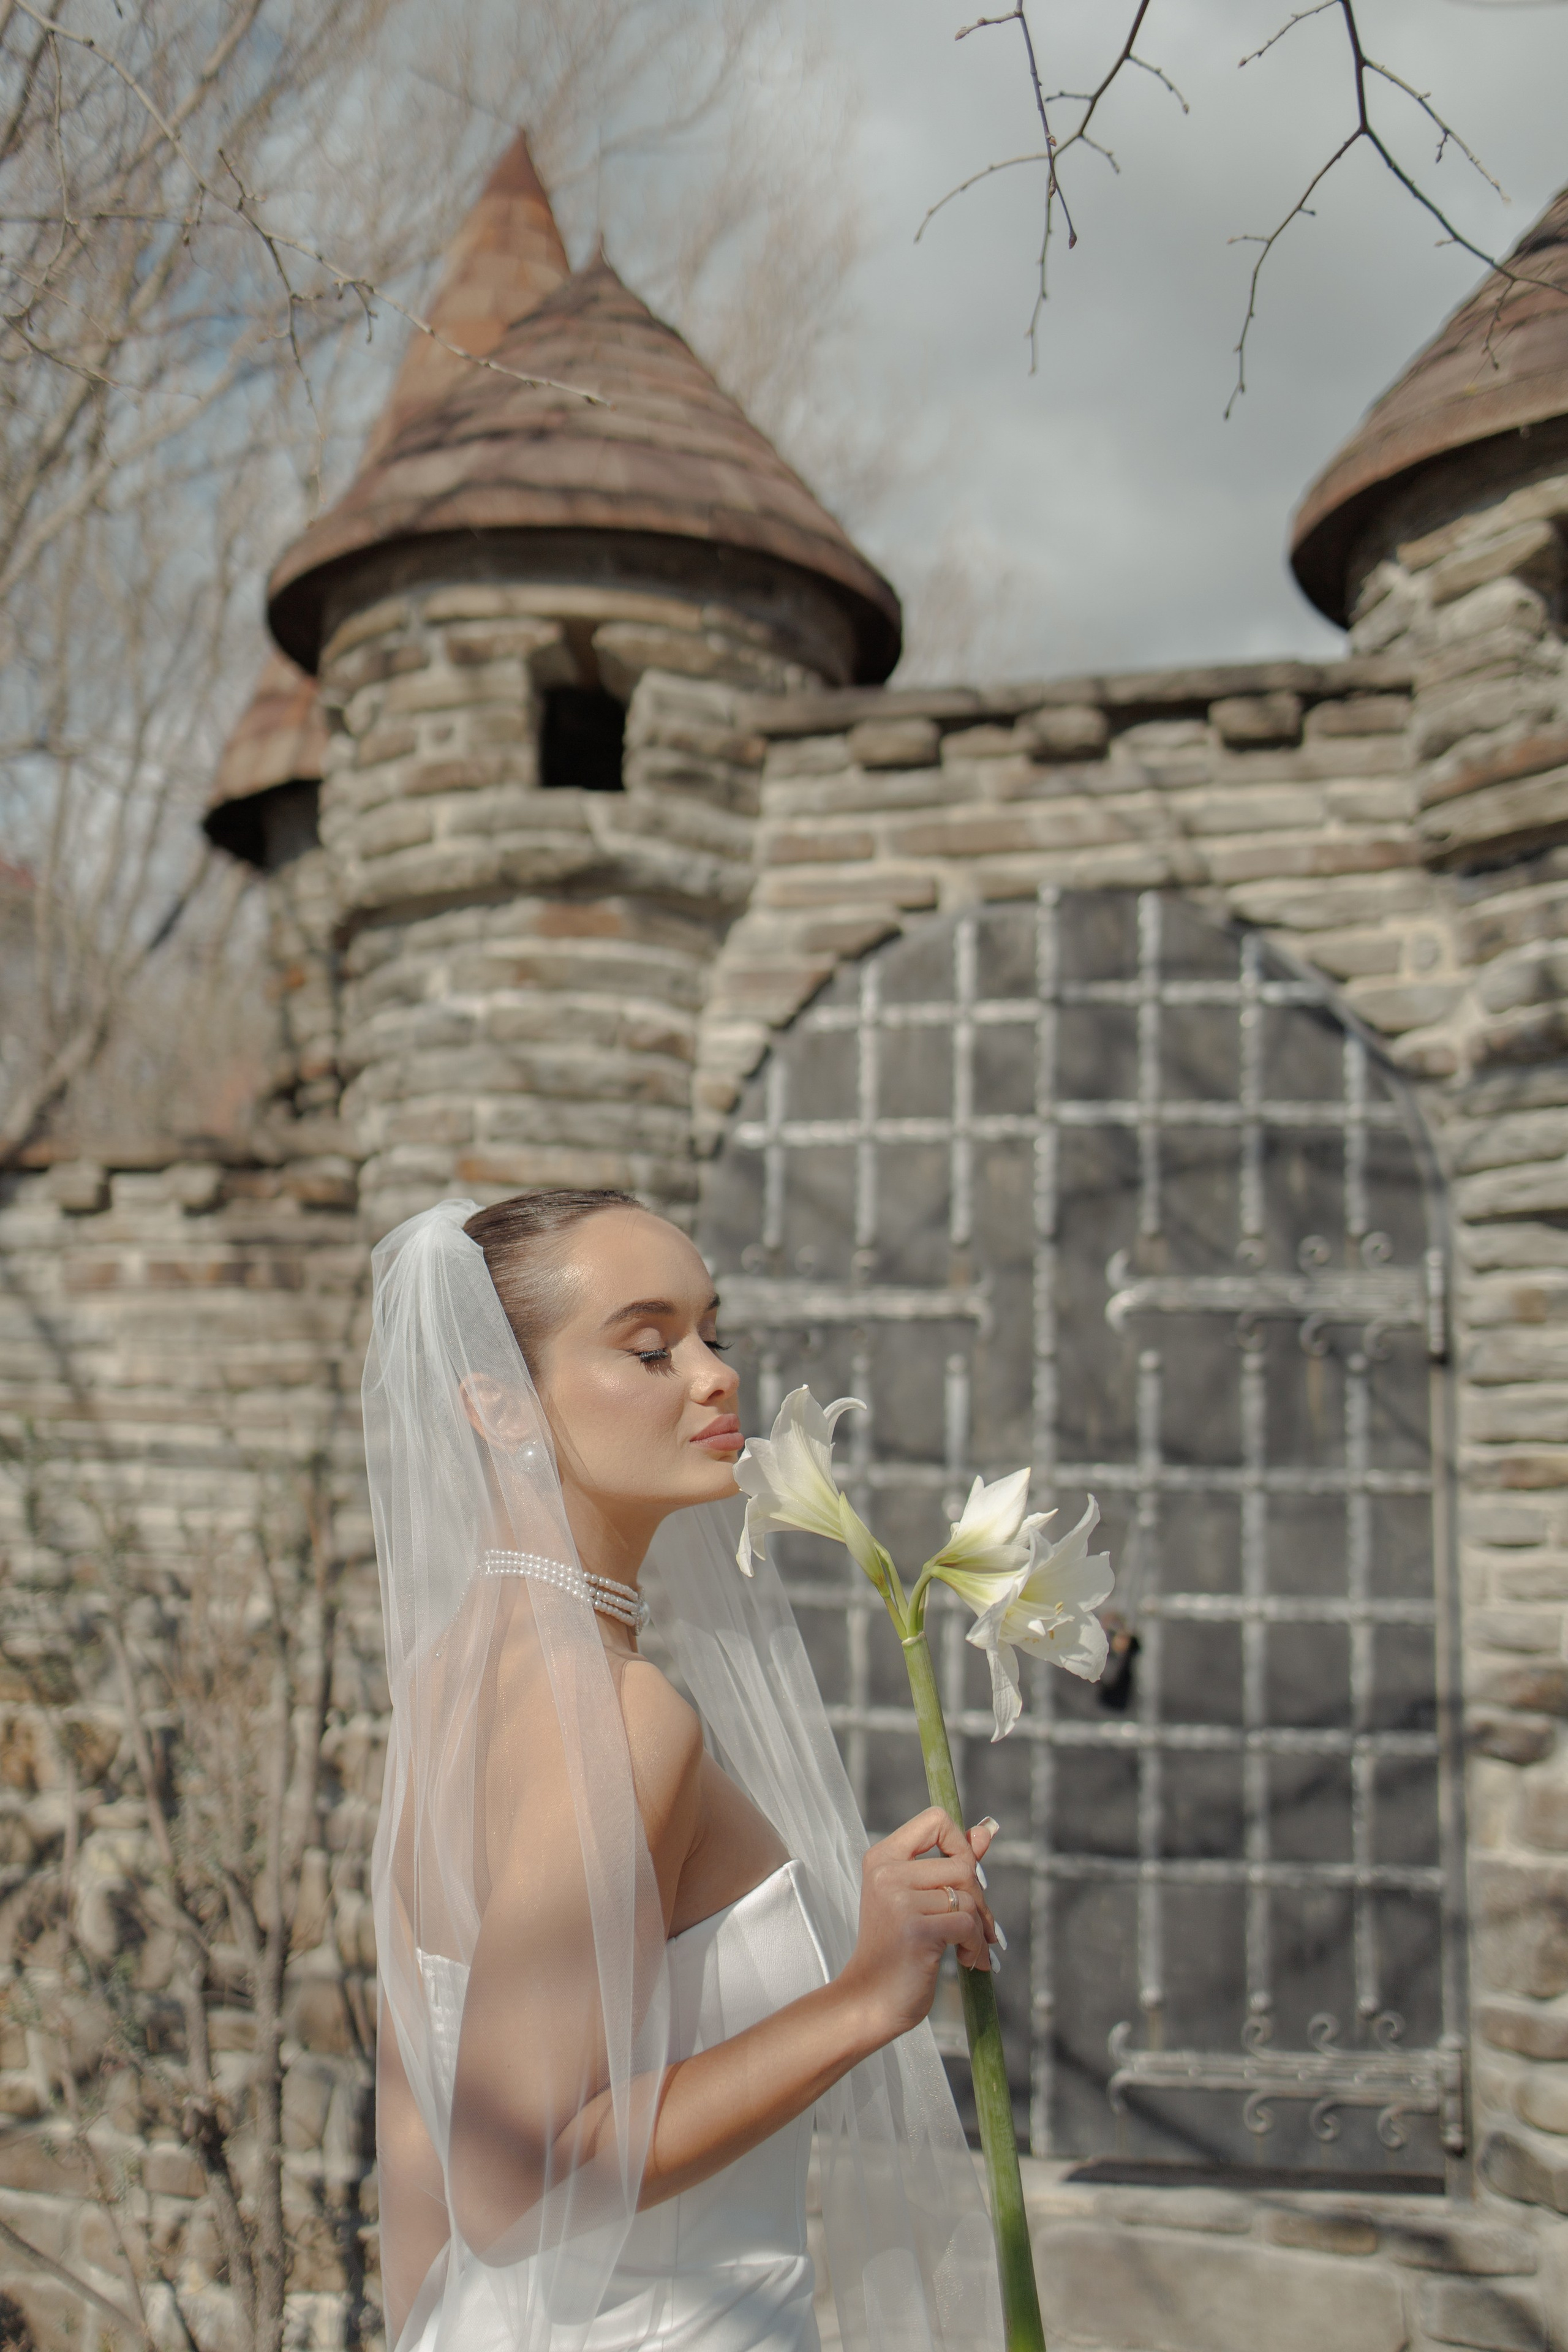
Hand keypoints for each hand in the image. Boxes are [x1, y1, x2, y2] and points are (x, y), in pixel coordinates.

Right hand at [837, 1808, 999, 2047]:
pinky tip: (967, 1961)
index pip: (935, 1821)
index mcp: (883, 1858)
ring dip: (979, 1928)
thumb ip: (952, 1862)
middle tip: (978, 1926)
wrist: (870, 2001)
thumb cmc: (896, 1951)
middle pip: (961, 1864)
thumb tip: (986, 1831)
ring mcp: (899, 1901)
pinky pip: (968, 1924)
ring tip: (969, 1949)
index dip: (960, 1845)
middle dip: (979, 1898)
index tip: (964, 1877)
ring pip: (968, 1897)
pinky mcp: (916, 1929)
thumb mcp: (918, 1900)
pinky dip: (976, 1945)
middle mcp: (887, 1872)